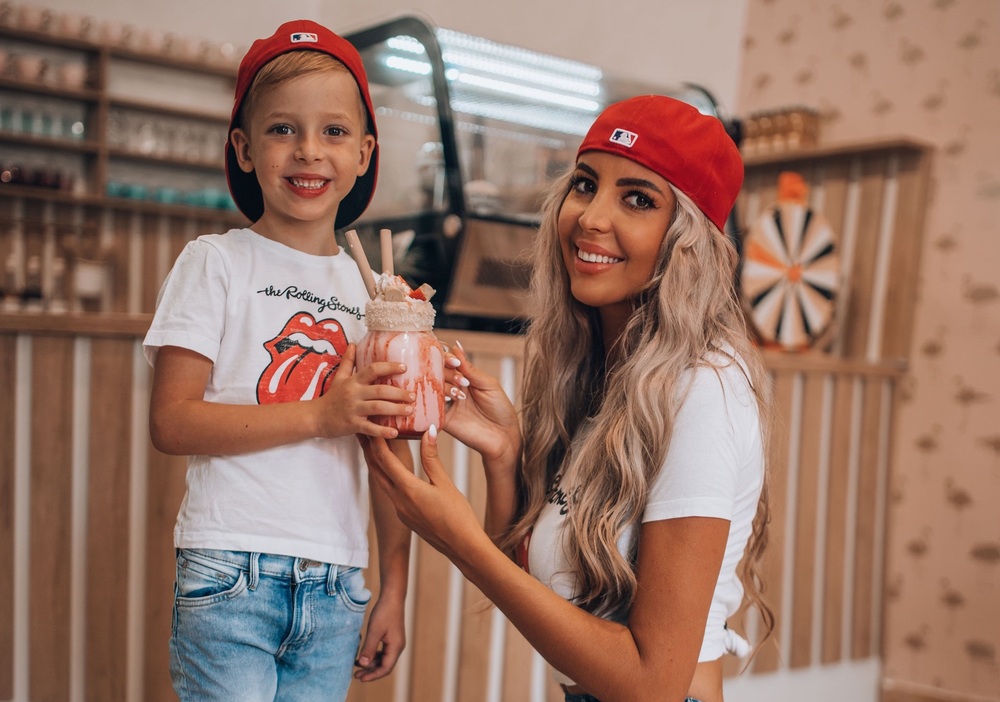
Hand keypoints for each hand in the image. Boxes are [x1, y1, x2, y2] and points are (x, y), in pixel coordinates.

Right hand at [316, 344, 413, 438]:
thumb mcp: (339, 378)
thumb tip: (353, 344)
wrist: (315, 417)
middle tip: (413, 395)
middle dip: (399, 393)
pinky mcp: (352, 425)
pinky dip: (382, 431)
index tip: (404, 368)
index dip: (389, 367)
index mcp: (353, 381)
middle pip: (380, 391)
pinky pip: (370, 428)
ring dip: (395, 409)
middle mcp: (354, 394)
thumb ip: (348, 361)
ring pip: (378, 408)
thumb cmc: (331, 397)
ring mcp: (353, 410)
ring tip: (410, 410)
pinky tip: (395, 432)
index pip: (372, 370)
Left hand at [354, 591, 405, 681]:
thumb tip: (363, 665)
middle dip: (370, 671)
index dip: (373, 676)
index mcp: (396, 647)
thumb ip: (369, 649)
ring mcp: (395, 642)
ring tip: (357, 665)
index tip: (360, 678)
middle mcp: (398, 647)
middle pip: (384, 666)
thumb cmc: (384, 612)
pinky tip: (363, 655)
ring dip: (371, 664)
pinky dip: (373, 655)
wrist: (392, 597)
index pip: (385, 668)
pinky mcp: (392, 637)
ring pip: (383, 659)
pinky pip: (383, 651)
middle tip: (356, 675)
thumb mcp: (374, 631)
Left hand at [362, 428, 486, 563]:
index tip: (374, 425)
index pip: (385, 460)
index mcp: (408, 489)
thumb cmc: (458, 515)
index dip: (377, 441)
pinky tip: (392, 471)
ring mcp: (400, 510)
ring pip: (381, 482)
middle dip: (368, 450)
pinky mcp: (405, 516)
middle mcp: (398, 500)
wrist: (462, 546)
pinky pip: (390, 492)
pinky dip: (386, 477)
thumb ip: (432, 457)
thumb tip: (427, 431)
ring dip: (375, 464)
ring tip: (372, 447)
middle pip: (376, 470)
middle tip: (363, 431)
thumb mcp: (445, 483)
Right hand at [441, 342, 520, 466]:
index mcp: (463, 377)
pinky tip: (441, 400)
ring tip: (460, 395)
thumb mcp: (488, 384)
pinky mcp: (442, 419)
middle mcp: (451, 388)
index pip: (447, 362)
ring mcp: (446, 403)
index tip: (454, 362)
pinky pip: (430, 408)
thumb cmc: (500, 409)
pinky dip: (432, 402)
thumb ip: (469, 368)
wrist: (503, 436)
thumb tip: (455, 346)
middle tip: (463, 382)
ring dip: (444, 387)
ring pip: (433, 388)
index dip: (447, 358)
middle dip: (447, 373)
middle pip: (437, 372)